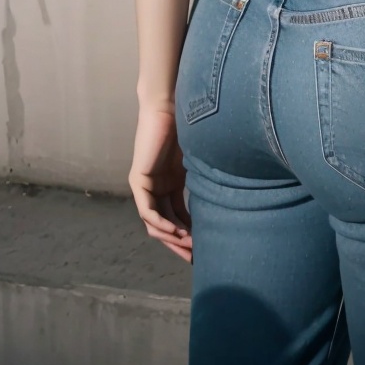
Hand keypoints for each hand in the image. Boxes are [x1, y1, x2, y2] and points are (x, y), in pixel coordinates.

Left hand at [129, 104, 192, 261]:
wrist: (171, 107)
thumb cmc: (188, 128)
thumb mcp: (197, 163)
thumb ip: (203, 182)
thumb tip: (226, 203)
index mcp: (170, 185)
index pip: (177, 218)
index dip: (189, 235)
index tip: (203, 248)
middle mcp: (157, 188)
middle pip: (165, 225)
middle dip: (180, 243)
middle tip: (195, 258)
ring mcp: (146, 185)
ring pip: (155, 223)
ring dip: (172, 238)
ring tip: (189, 246)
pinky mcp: (139, 180)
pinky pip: (148, 211)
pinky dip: (161, 224)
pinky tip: (176, 231)